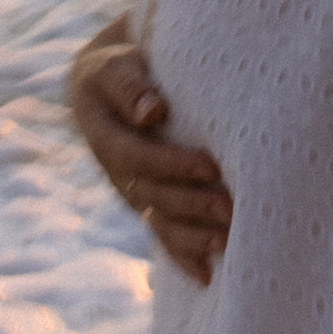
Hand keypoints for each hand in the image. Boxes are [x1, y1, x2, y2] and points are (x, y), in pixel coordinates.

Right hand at [67, 13, 232, 284]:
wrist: (115, 70)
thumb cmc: (123, 58)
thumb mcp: (116, 62)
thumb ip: (130, 84)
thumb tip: (152, 113)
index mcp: (101, 130)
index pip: (136, 155)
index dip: (171, 164)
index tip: (210, 165)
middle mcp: (114, 166)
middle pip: (151, 192)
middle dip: (191, 204)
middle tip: (231, 209)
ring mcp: (130, 185)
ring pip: (158, 217)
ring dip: (191, 234)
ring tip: (227, 242)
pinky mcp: (146, 197)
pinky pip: (161, 230)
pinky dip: (181, 253)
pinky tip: (205, 275)